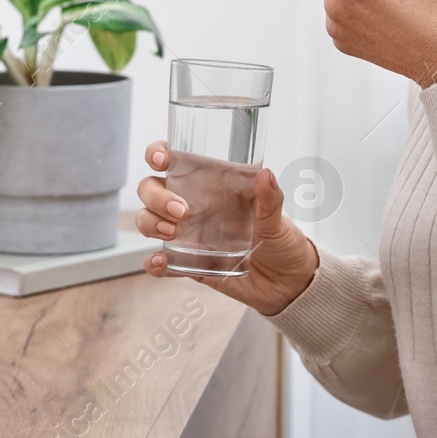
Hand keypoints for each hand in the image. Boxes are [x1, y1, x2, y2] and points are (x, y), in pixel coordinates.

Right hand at [134, 140, 318, 316]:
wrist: (288, 283)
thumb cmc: (282, 241)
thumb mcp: (278, 217)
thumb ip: (270, 198)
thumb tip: (265, 175)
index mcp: (211, 185)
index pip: (174, 160)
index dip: (158, 154)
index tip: (162, 160)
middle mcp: (192, 206)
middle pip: (151, 189)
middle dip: (156, 196)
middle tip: (180, 211)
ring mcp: (187, 235)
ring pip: (148, 220)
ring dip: (150, 223)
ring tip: (172, 233)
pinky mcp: (188, 264)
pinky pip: (161, 261)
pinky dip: (154, 262)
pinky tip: (161, 262)